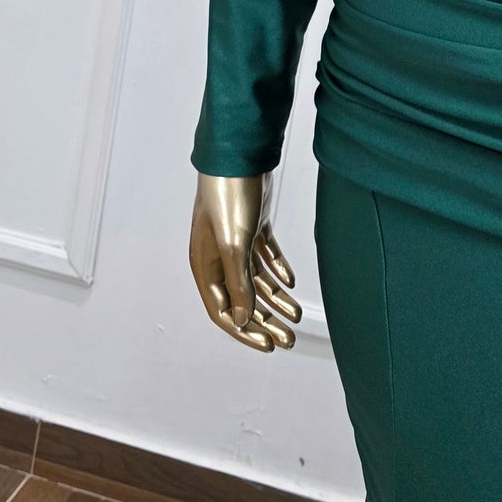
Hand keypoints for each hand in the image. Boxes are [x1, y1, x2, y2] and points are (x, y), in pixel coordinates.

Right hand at [189, 171, 301, 352]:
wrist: (241, 155)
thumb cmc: (228, 197)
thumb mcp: (234, 244)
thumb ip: (239, 283)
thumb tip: (243, 319)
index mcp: (205, 266)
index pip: (223, 310)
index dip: (245, 331)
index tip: (268, 345)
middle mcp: (217, 257)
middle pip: (242, 299)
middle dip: (265, 321)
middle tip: (288, 340)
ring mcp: (235, 241)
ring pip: (256, 281)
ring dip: (276, 300)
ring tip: (295, 317)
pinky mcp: (252, 226)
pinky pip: (265, 257)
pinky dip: (277, 271)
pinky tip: (291, 283)